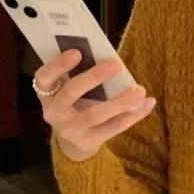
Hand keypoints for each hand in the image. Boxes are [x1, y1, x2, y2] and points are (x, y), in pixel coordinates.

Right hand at [33, 50, 155, 162]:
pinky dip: (133, 114)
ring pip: (95, 114)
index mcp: (46, 93)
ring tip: (140, 90)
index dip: (58, 65)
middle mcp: (54, 112)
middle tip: (116, 64)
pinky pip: (114, 127)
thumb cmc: (75, 101)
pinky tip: (148, 103)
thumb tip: (107, 55)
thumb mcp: (68, 87)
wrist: (74, 139)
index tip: (77, 52)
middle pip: (71, 93)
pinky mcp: (89, 141)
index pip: (44, 77)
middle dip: (93, 77)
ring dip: (120, 101)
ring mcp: (70, 129)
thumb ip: (79, 72)